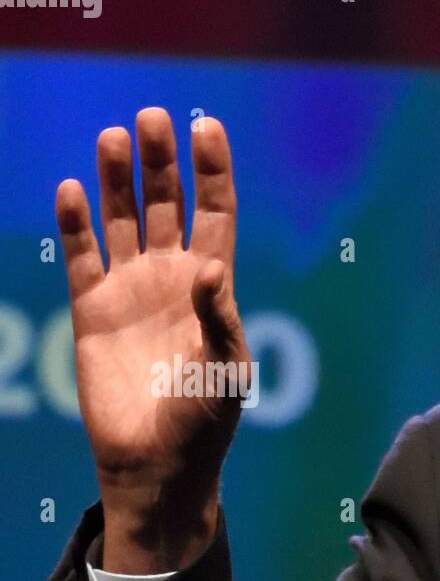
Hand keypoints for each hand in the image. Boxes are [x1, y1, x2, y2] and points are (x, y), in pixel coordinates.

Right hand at [54, 108, 246, 570]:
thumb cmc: (204, 421)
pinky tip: (70, 190)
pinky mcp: (92, 310)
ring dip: (116, 178)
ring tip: (113, 137)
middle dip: (161, 160)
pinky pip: (80, 254)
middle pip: (167, 203)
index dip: (212, 171)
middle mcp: (171, 278)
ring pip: (122, 218)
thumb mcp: (227, 372)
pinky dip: (74, 223)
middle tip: (151, 117)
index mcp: (213, 287)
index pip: (215, 214)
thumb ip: (220, 319)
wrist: (155, 463)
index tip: (206, 126)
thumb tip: (209, 268)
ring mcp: (130, 290)